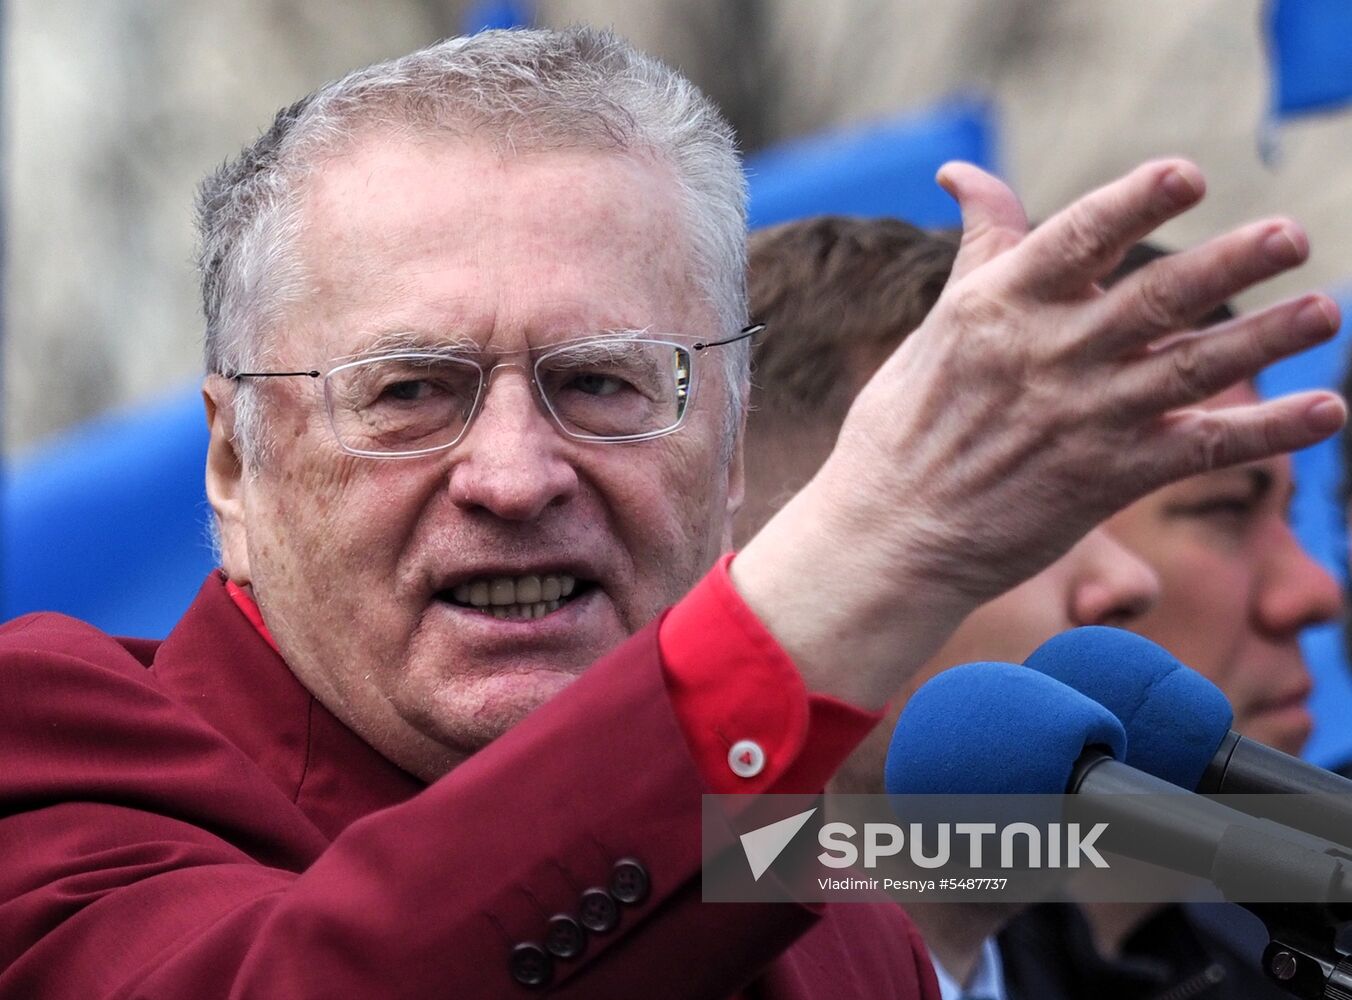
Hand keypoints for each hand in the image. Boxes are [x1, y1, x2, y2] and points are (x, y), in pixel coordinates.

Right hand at [734, 159, 1342, 706]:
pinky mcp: (1106, 479)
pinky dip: (1269, 430)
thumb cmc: (903, 426)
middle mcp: (1048, 356)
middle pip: (1157, 297)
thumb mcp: (938, 324)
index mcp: (998, 307)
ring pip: (1193, 367)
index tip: (1188, 174)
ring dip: (1266, 338)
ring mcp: (1082, 419)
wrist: (890, 536)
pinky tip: (1326, 410)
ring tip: (1326, 311)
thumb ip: (981, 249)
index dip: (1136, 201)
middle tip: (1291, 234)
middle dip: (1230, 263)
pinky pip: (1203, 448)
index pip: (1079, 237)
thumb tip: (966, 173)